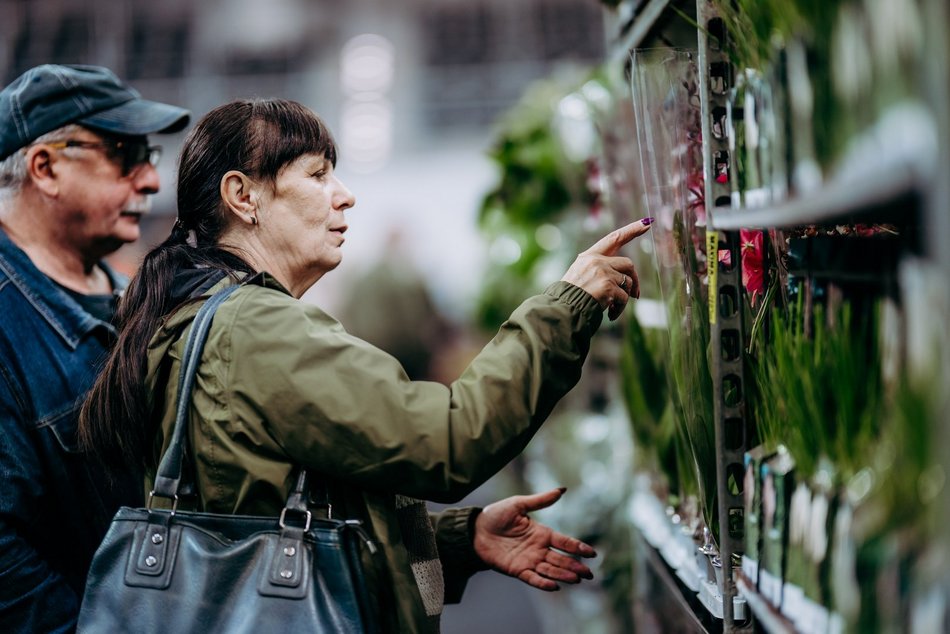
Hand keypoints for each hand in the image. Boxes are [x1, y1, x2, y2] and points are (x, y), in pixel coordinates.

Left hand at [473, 488, 596, 590]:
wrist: (475, 530)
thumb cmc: (496, 515)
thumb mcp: (519, 504)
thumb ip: (541, 500)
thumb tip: (563, 489)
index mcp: (541, 533)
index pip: (564, 542)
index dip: (578, 548)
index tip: (592, 554)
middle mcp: (538, 549)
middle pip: (561, 559)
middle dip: (575, 566)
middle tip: (590, 575)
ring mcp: (528, 560)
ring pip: (550, 570)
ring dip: (563, 575)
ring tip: (576, 579)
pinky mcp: (517, 570)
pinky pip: (532, 578)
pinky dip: (543, 583)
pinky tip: (555, 586)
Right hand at [561, 218, 652, 320]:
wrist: (561, 308)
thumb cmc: (570, 296)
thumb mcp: (580, 275)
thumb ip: (599, 271)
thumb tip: (626, 280)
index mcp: (589, 257)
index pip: (613, 239)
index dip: (631, 230)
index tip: (646, 222)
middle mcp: (596, 261)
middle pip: (628, 264)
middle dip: (634, 280)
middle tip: (636, 295)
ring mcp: (603, 273)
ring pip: (628, 282)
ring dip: (625, 297)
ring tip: (613, 308)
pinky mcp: (608, 287)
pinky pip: (624, 297)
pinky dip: (620, 308)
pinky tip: (611, 314)